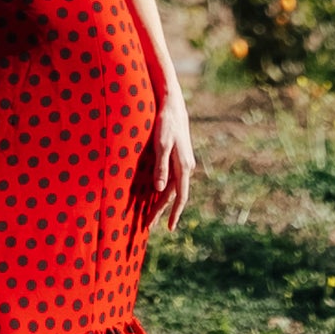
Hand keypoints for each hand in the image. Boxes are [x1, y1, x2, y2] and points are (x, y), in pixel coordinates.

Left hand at [143, 85, 196, 232]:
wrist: (173, 105)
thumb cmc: (165, 123)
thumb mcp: (160, 145)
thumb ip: (161, 167)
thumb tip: (159, 189)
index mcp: (184, 166)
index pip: (180, 196)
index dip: (174, 213)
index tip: (169, 228)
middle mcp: (186, 166)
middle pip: (174, 194)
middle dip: (162, 210)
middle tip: (148, 225)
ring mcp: (183, 162)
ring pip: (172, 187)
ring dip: (161, 200)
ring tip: (150, 214)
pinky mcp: (178, 156)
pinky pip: (171, 178)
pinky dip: (162, 188)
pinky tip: (154, 192)